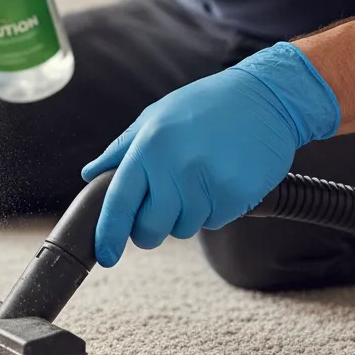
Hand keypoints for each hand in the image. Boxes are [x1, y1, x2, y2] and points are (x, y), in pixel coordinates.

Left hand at [81, 42, 341, 267]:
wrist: (265, 98)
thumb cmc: (205, 106)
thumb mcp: (155, 117)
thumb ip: (120, 150)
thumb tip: (89, 175)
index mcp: (149, 147)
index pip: (119, 201)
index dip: (109, 233)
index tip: (104, 255)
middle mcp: (175, 168)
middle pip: (150, 228)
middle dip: (147, 231)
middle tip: (157, 213)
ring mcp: (208, 184)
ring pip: (182, 229)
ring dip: (184, 215)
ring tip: (196, 179)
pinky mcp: (236, 196)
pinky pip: (213, 221)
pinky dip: (212, 209)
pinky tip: (219, 179)